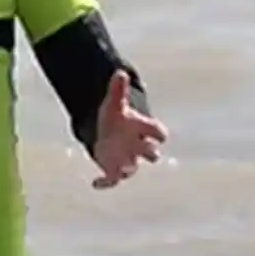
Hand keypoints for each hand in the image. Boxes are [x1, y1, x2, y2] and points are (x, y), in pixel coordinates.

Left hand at [91, 69, 167, 188]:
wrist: (108, 134)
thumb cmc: (116, 118)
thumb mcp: (114, 102)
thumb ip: (118, 89)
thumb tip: (119, 72)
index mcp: (142, 129)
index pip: (157, 131)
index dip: (159, 133)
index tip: (159, 134)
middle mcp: (138, 147)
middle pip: (151, 153)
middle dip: (149, 152)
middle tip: (149, 152)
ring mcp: (127, 160)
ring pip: (132, 168)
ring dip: (128, 168)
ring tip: (124, 169)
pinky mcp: (113, 170)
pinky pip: (112, 180)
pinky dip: (104, 183)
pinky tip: (94, 183)